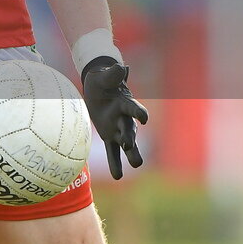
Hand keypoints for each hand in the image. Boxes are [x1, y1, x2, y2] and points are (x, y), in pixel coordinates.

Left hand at [82, 57, 148, 178]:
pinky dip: (115, 163)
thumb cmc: (102, 80)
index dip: (138, 113)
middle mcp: (124, 118)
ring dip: (130, 153)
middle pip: (130, 129)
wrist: (98, 87)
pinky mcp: (110, 136)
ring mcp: (118, 129)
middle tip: (130, 145)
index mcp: (124, 103)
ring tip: (136, 164)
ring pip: (126, 143)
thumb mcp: (104, 76)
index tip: (144, 118)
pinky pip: (112, 151)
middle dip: (130, 137)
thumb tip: (122, 67)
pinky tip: (117, 176)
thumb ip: (113, 74)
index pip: (133, 108)